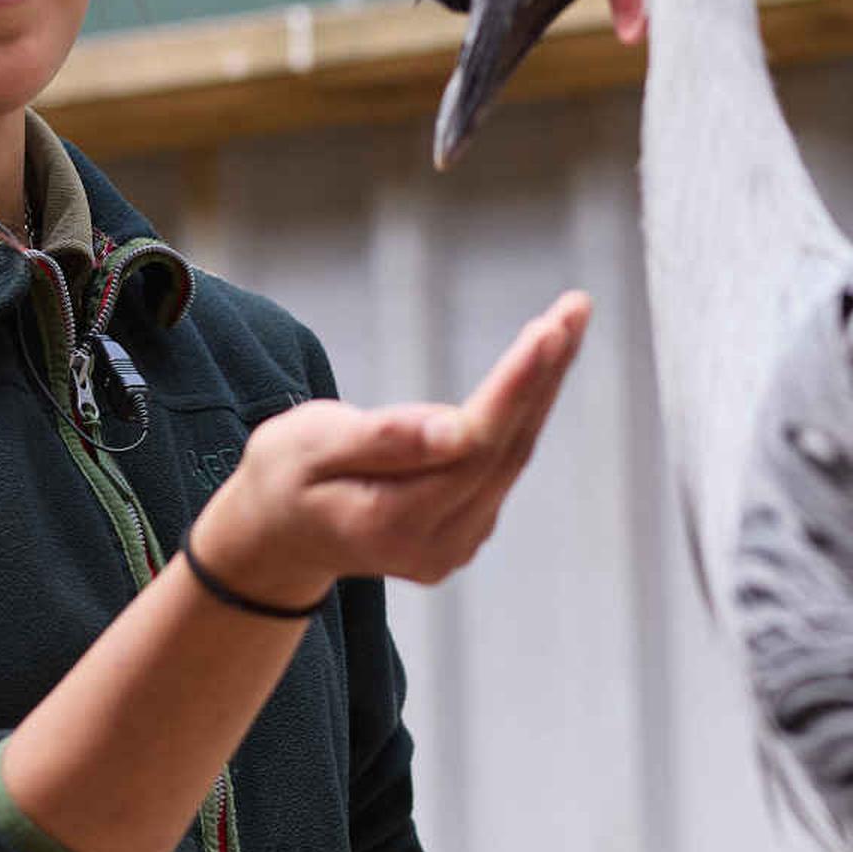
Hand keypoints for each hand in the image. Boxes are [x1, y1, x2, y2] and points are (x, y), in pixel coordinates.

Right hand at [194, 292, 589, 598]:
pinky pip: (505, 462)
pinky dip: (526, 409)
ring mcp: (456, 544)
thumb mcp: (306, 446)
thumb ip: (379, 440)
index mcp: (390, 521)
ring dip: (545, 386)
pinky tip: (545, 363)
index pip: (472, 448)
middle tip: (574, 308)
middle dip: (543, 374)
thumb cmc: (284, 476)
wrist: (278, 535)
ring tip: (571, 319)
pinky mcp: (466, 531)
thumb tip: (453, 430)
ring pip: (513, 455)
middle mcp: (435, 543)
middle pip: (505, 449)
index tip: (549, 333)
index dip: (515, 388)